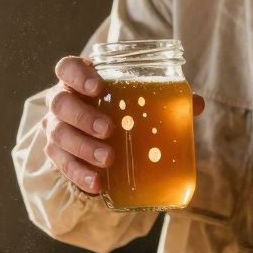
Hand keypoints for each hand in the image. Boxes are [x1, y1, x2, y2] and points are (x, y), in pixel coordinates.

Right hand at [42, 55, 205, 194]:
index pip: (67, 68)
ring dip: (83, 148)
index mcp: (79, 80)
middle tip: (109, 129)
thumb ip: (164, 98)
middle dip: (84, 116)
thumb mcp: (137, 99)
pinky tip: (97, 185)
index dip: (78, 75)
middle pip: (60, 103)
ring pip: (59, 135)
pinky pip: (63, 165)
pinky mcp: (58, 155)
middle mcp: (62, 101)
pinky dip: (80, 175)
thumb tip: (196, 104)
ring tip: (108, 159)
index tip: (99, 87)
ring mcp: (56, 128)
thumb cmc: (119, 108)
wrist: (96, 135)